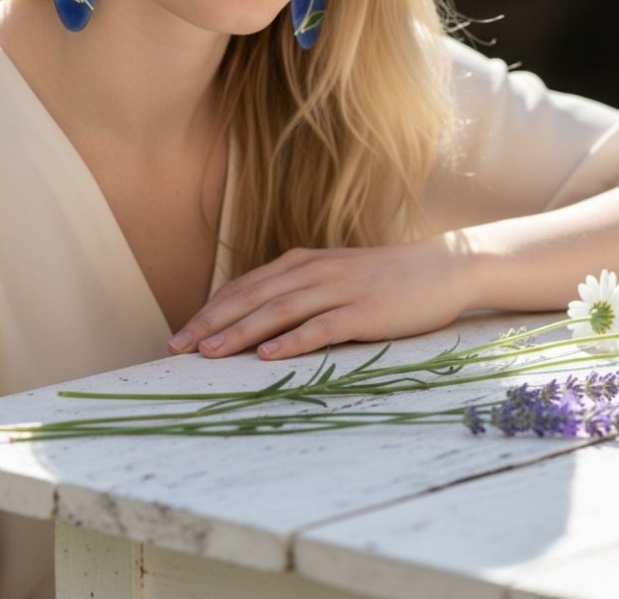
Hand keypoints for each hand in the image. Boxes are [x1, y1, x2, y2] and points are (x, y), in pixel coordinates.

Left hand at [168, 233, 470, 359]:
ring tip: (210, 354)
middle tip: (178, 348)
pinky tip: (269, 355)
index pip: (245, 287)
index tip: (181, 334)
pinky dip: (293, 341)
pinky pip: (322, 327)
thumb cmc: (384, 279)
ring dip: (241, 332)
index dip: (210, 310)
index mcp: (302, 263)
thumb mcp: (334, 277)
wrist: (441, 268)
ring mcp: (339, 289)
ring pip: (279, 310)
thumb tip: (258, 321)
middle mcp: (314, 271)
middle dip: (212, 323)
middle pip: (252, 297)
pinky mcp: (364, 311)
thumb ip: (299, 291)